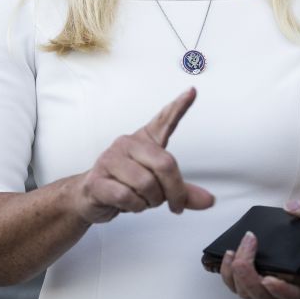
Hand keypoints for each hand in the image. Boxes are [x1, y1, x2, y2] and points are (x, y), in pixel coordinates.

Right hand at [72, 88, 213, 224]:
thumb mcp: (158, 186)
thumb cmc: (126, 186)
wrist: (90, 198)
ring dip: (151, 201)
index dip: (179, 106)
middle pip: (165, 164)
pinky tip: (129, 204)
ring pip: (146, 183)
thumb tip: (209, 201)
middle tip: (174, 205)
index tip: (192, 91)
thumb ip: (182, 192)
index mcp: (144, 141)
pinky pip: (126, 196)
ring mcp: (110, 159)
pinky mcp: (98, 179)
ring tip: (143, 201)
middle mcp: (127, 144)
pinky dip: (134, 206)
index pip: (164, 120)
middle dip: (174, 191)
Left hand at [219, 192, 299, 298]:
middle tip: (245, 251)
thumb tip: (292, 208)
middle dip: (249, 277)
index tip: (269, 279)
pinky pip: (239, 284)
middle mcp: (288, 285)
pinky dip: (229, 274)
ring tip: (233, 252)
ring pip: (249, 294)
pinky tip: (228, 254)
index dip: (281, 291)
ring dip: (236, 277)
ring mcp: (271, 281)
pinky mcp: (257, 273)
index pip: (293, 295)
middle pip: (265, 297)